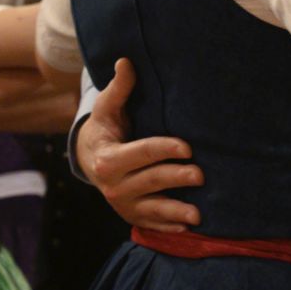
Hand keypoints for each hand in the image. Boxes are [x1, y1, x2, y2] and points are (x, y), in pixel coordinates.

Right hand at [76, 58, 202, 231]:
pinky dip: (168, 227)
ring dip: (175, 212)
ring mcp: (123, 204)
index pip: (141, 152)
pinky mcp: (131, 216)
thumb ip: (119, 88)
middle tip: (201, 175)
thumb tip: (125, 61)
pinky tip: (187, 228)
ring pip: (152, 209)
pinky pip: (150, 224)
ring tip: (198, 214)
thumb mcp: (108, 109)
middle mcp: (113, 186)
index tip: (187, 147)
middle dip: (175, 178)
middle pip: (150, 181)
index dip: (164, 149)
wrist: (89, 158)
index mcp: (109, 159)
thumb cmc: (106, 129)